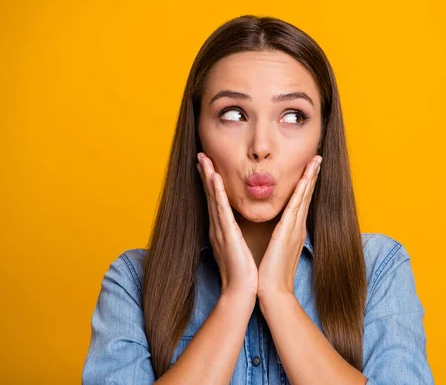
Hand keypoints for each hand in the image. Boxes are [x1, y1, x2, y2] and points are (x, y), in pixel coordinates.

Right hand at [197, 152, 257, 298]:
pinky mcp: (226, 234)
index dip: (211, 182)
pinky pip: (221, 209)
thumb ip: (236, 236)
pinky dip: (216, 192)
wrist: (243, 291)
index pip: (216, 201)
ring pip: (212, 197)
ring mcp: (220, 229)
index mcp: (223, 230)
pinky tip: (214, 178)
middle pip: (210, 195)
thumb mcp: (239, 248)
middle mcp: (218, 227)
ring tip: (203, 158)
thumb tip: (238, 228)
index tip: (209, 165)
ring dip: (208, 177)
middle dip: (205, 174)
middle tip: (201, 155)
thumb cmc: (244, 273)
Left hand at [257, 155, 321, 299]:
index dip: (306, 184)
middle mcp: (297, 227)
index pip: (300, 202)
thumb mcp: (276, 250)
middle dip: (312, 175)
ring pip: (304, 197)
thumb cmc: (271, 274)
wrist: (273, 293)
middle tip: (317, 157)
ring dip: (309, 177)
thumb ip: (279, 237)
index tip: (309, 168)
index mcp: (293, 230)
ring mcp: (295, 229)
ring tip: (315, 160)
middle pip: (306, 195)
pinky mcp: (288, 233)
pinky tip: (305, 178)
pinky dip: (301, 191)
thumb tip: (279, 230)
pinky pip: (296, 207)